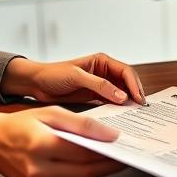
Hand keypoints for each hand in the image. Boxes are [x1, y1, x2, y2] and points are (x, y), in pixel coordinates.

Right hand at [0, 107, 124, 176]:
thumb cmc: (20, 124)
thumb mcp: (50, 113)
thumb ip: (81, 124)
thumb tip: (109, 134)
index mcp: (42, 146)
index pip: (85, 151)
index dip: (109, 149)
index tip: (126, 143)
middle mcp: (40, 170)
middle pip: (87, 171)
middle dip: (110, 164)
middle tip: (128, 154)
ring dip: (100, 170)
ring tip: (116, 157)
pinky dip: (85, 174)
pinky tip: (94, 164)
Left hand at [2, 53, 145, 105]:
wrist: (36, 83)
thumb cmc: (53, 74)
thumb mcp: (77, 77)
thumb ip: (100, 85)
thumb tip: (121, 96)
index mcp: (102, 61)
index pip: (125, 71)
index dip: (134, 84)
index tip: (138, 98)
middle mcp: (104, 72)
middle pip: (127, 82)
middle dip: (135, 93)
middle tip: (141, 107)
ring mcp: (100, 85)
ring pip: (121, 92)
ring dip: (128, 101)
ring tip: (135, 112)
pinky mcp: (95, 96)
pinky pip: (111, 102)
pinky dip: (118, 108)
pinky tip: (121, 115)